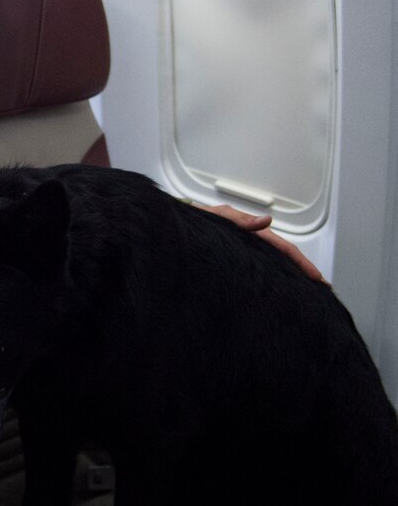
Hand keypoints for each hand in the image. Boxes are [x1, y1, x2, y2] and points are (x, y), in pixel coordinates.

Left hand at [194, 203, 326, 283]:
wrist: (181, 226)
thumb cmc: (199, 219)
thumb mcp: (219, 216)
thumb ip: (240, 220)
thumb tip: (267, 221)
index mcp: (253, 231)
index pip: (283, 247)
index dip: (301, 262)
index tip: (317, 277)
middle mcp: (253, 240)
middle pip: (284, 255)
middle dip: (304, 269)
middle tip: (323, 286)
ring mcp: (247, 249)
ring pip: (276, 261)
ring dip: (292, 272)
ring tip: (308, 289)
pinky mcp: (238, 257)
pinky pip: (263, 266)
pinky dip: (276, 274)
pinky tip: (281, 284)